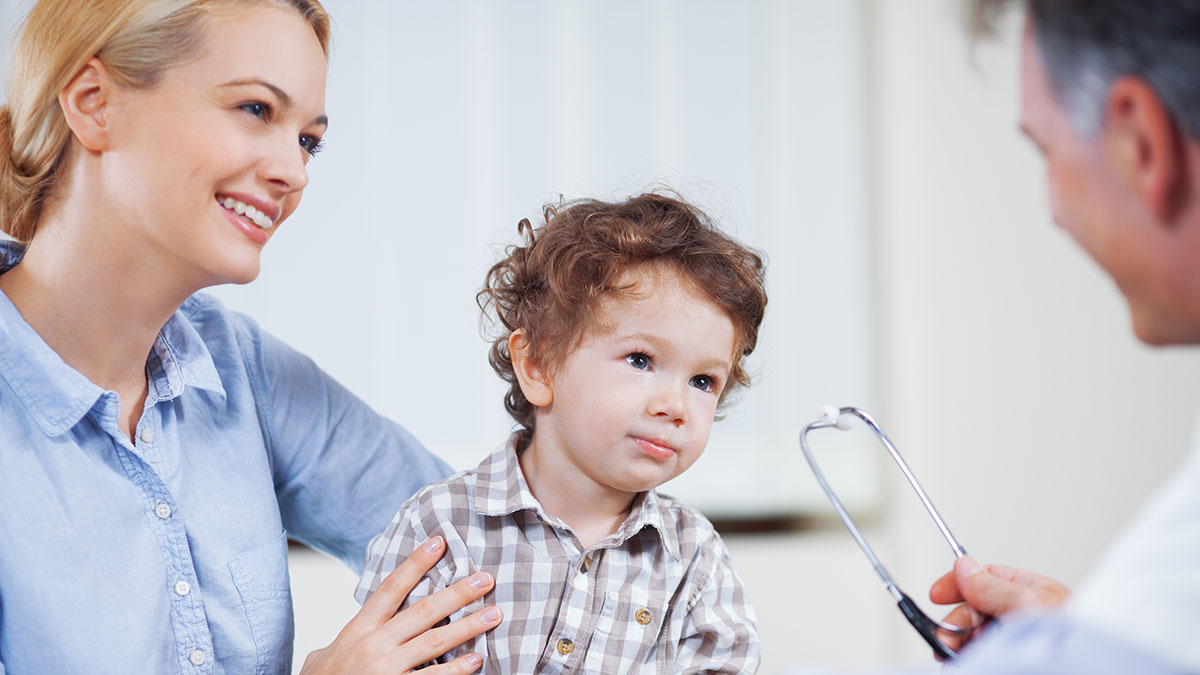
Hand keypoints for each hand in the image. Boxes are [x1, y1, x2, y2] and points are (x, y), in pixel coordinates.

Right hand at [299, 536, 502, 673]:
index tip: (440, 542)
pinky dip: (456, 670)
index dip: (417, 563)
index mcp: (359, 628)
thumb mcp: (323, 655)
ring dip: (468, 627)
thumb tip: (354, 625)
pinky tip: (477, 660)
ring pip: (434, 642)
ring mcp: (386, 669)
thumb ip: (345, 638)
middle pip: (422, 611)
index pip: (392, 587)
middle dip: (457, 593)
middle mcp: (374, 644)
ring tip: (494, 615)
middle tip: (485, 579)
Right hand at [928, 555, 1069, 651]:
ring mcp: (1018, 643)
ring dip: (958, 644)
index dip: (959, 583)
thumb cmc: (1074, 642)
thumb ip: (993, 586)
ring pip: (976, 637)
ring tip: (952, 655)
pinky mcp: (1010, 660)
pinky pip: (982, 657)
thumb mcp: (1030, 605)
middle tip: (945, 639)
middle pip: (975, 611)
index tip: (936, 595)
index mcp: (1033, 593)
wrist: (1089, 670)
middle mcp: (1024, 618)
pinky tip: (964, 662)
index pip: (987, 578)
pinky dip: (969, 658)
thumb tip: (964, 566)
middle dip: (956, 623)